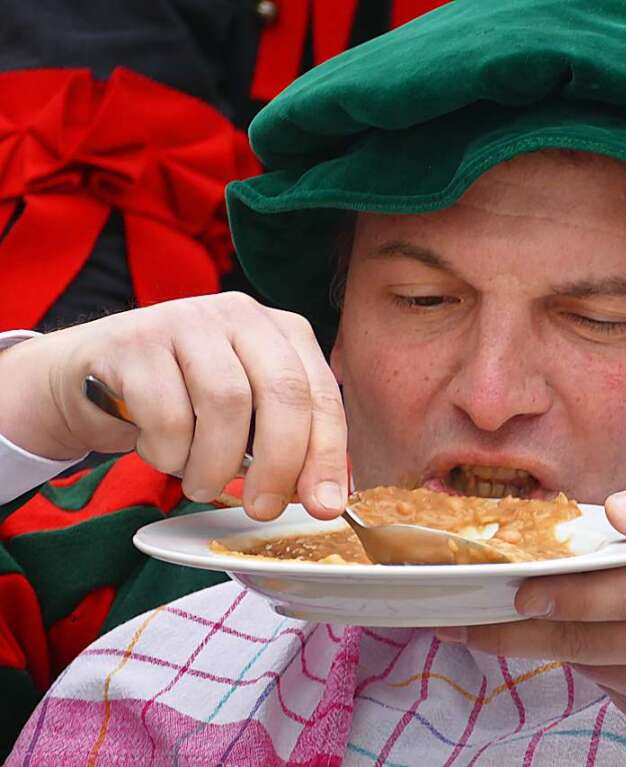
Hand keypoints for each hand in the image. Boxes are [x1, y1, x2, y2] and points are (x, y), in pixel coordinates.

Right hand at [0, 293, 347, 520]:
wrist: (91, 379)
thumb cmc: (185, 403)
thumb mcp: (247, 416)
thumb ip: (288, 444)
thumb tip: (325, 497)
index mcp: (284, 331)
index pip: (321, 393)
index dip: (327, 454)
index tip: (325, 506)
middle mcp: (242, 315)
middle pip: (283, 391)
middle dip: (280, 462)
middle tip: (263, 509)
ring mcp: (188, 320)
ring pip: (225, 403)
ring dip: (215, 463)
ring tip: (201, 484)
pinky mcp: (136, 341)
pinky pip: (166, 412)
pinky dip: (169, 451)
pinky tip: (160, 451)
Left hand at [435, 477, 625, 745]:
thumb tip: (616, 509)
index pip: (619, 591)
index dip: (562, 594)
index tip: (515, 590)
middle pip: (586, 638)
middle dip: (518, 633)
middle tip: (466, 621)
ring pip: (589, 662)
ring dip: (540, 647)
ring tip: (488, 628)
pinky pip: (607, 683)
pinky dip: (583, 660)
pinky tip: (564, 639)